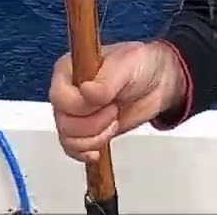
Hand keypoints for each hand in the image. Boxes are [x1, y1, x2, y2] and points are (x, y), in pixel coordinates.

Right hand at [49, 40, 182, 163]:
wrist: (157, 83)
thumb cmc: (140, 65)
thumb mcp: (126, 65)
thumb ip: (106, 81)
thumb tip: (86, 94)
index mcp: (69, 69)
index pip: (59, 96)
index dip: (80, 106)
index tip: (105, 101)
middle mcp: (68, 91)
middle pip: (63, 121)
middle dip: (93, 123)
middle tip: (114, 110)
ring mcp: (75, 113)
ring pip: (68, 138)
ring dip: (94, 138)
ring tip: (113, 122)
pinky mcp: (85, 131)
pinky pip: (72, 149)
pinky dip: (85, 152)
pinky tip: (98, 150)